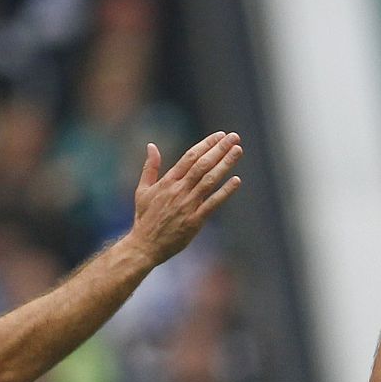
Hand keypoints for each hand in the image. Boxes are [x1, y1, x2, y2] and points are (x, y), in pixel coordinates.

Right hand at [127, 131, 243, 263]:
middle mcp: (179, 190)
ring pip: (209, 180)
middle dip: (219, 149)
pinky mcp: (194, 221)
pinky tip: (236, 180)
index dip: (206, 144)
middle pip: (202, 164)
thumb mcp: (142, 190)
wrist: (144, 246)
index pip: (190, 157)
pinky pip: (212, 203)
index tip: (220, 135)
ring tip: (238, 150)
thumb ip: (150, 167)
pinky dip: (225, 191)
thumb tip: (152, 146)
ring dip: (225, 164)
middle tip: (234, 137)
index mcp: (168, 181)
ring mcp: (187, 205)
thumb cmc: (144, 218)